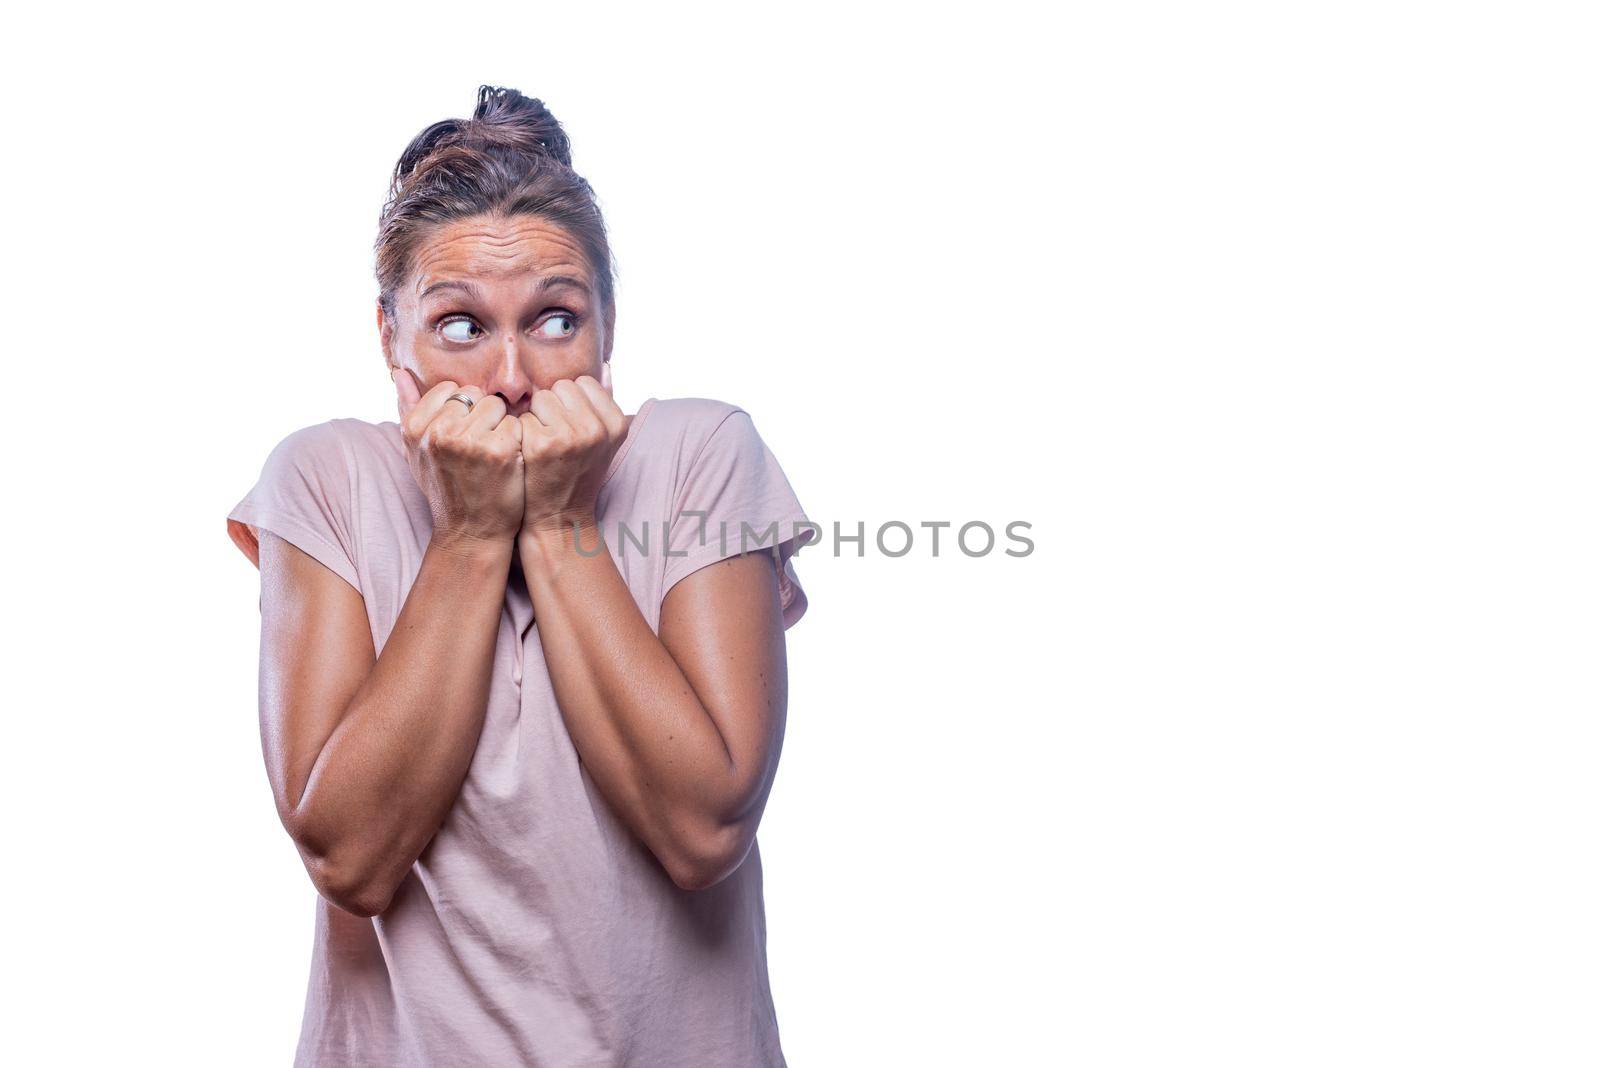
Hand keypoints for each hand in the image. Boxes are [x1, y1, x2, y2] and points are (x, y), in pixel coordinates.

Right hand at [393, 368, 525, 548]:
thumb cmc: (447, 488)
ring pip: (497, 406)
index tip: (461, 438)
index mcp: (414, 428)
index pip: (451, 390)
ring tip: (491, 455)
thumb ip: (408, 409)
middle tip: (477, 450)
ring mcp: (468, 441)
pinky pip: (516, 424)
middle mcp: (438, 432)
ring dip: (500, 426)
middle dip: (482, 416)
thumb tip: (399, 372)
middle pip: (475, 395)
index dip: (462, 411)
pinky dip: (516, 441)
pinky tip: (507, 463)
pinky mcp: (499, 450)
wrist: (471, 531)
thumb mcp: (416, 451)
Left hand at [517, 375, 631, 538]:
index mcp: (617, 423)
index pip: (584, 382)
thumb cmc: (577, 472)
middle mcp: (598, 428)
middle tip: (558, 438)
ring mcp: (571, 436)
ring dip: (537, 417)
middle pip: (562, 386)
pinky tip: (531, 454)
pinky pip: (524, 416)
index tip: (573, 429)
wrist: (559, 516)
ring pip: (542, 398)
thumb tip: (605, 364)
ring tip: (545, 445)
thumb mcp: (603, 439)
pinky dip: (523, 432)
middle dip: (554, 407)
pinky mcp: (542, 444)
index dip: (572, 403)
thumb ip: (605, 401)